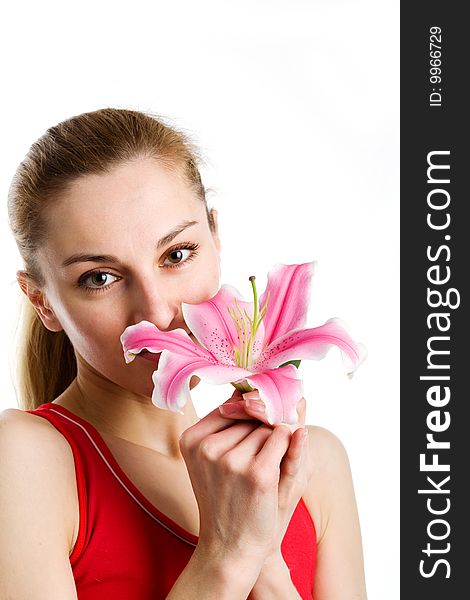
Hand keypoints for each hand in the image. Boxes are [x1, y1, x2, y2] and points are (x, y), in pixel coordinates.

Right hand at [179, 390, 295, 571]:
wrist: (230, 550)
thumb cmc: (226, 500)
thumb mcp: (216, 459)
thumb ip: (233, 422)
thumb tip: (254, 387)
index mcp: (191, 439)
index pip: (229, 405)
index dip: (248, 414)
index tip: (253, 432)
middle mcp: (207, 446)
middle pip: (250, 413)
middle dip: (261, 429)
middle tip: (253, 461)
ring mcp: (232, 460)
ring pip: (268, 426)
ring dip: (274, 442)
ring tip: (259, 474)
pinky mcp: (259, 473)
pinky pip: (283, 438)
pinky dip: (288, 448)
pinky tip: (276, 472)